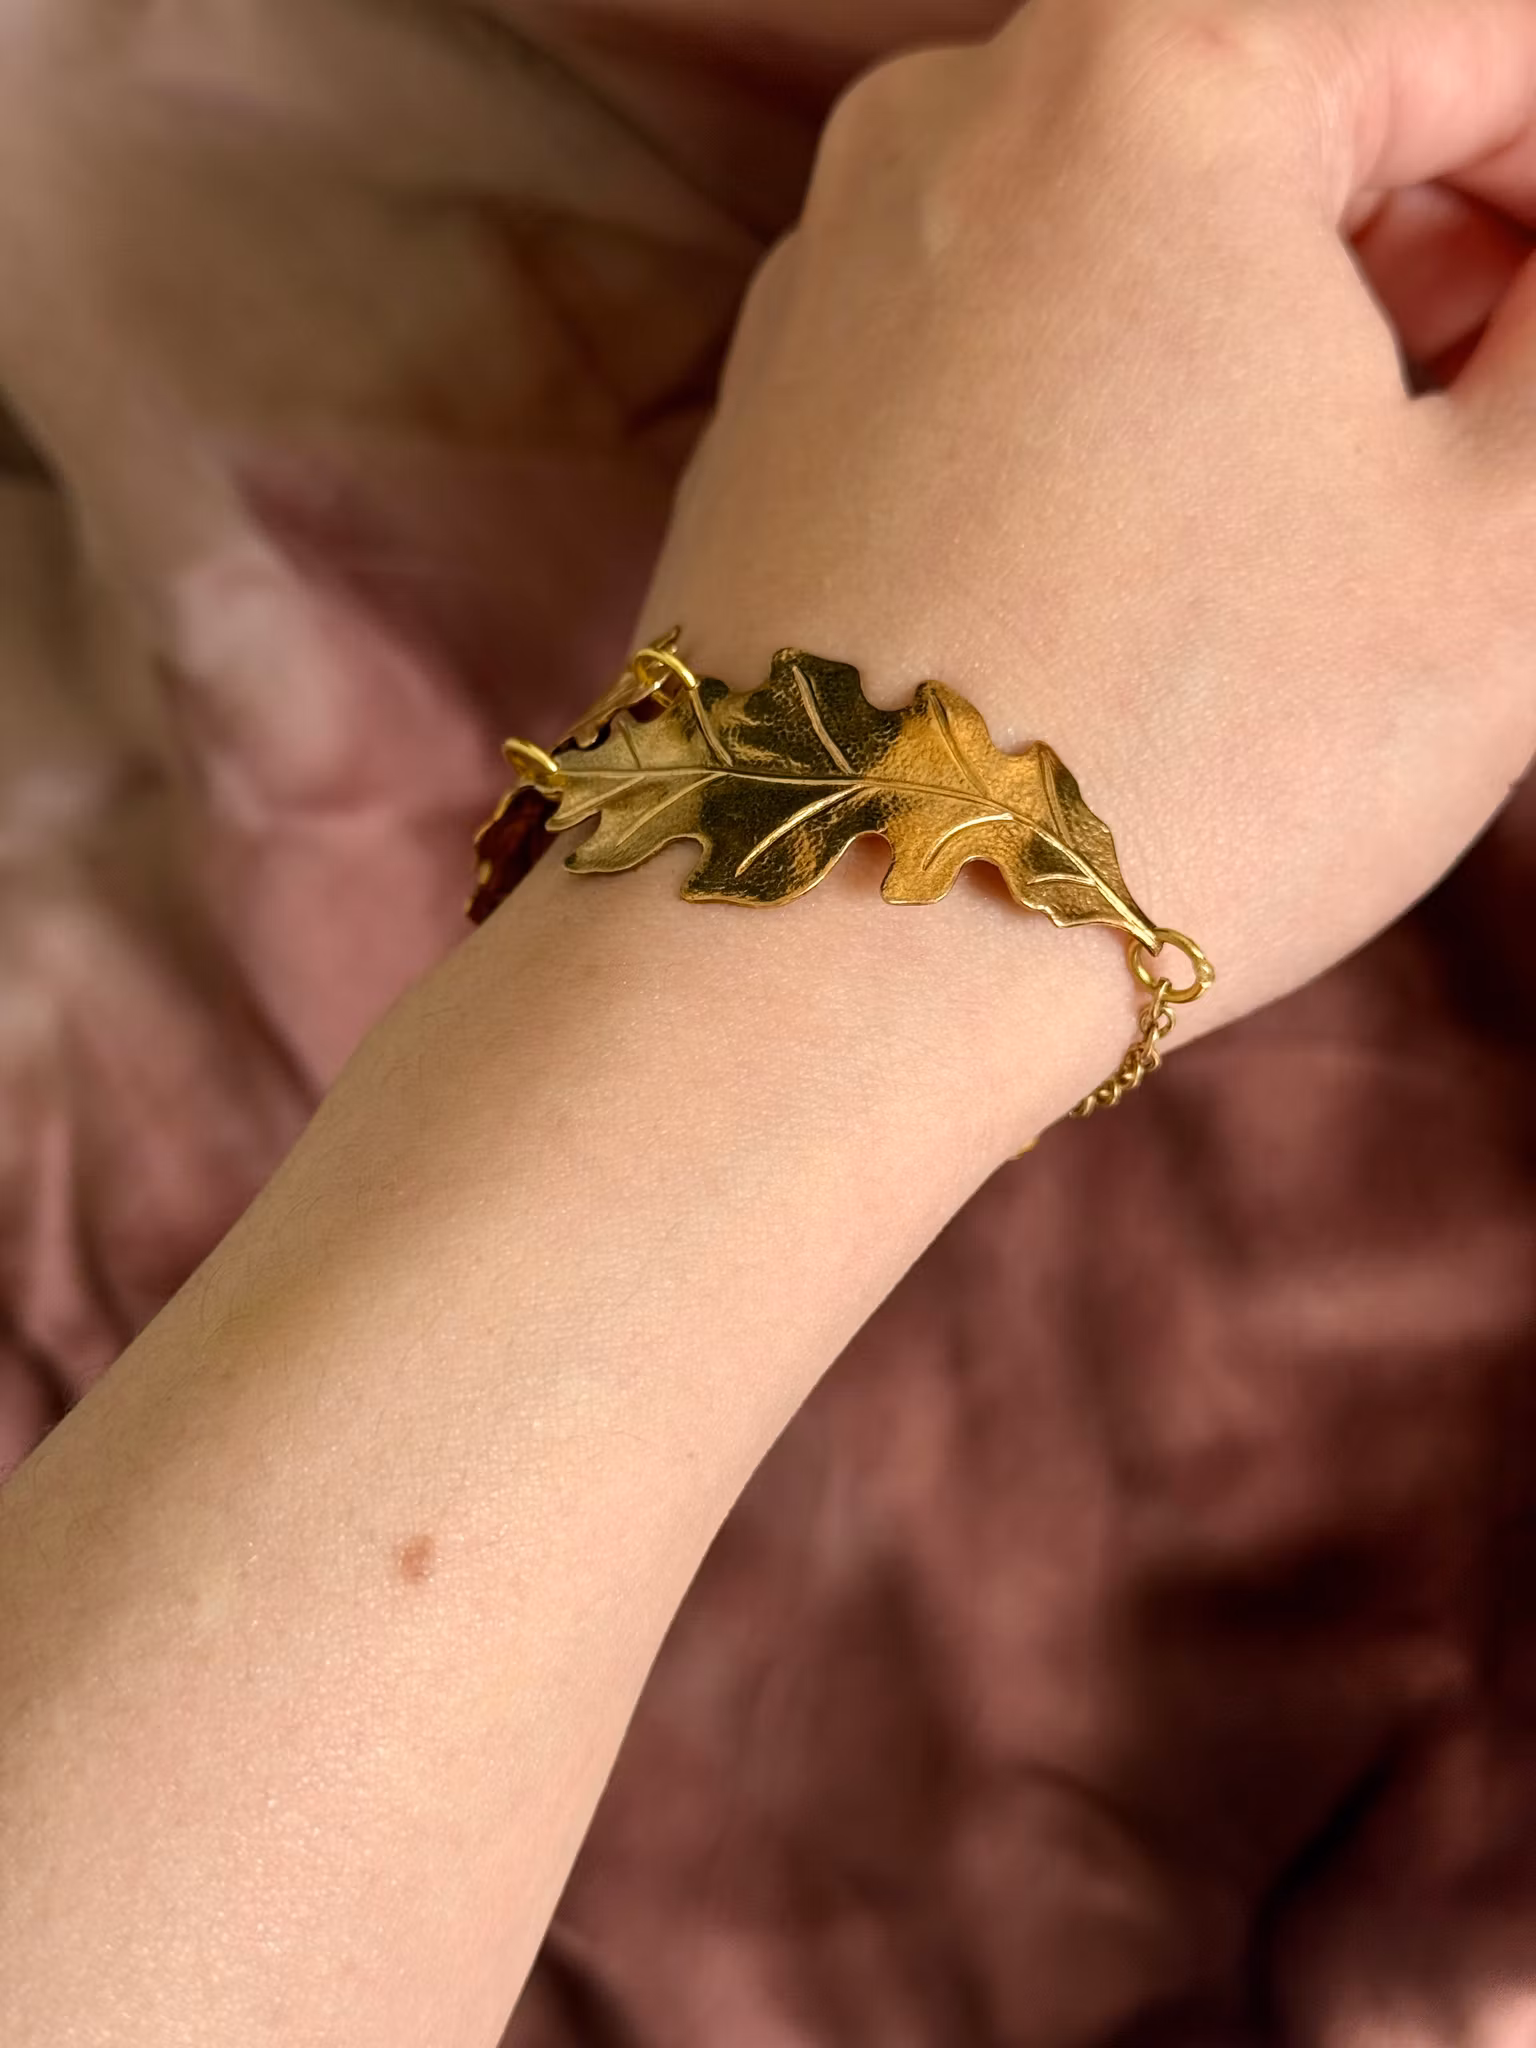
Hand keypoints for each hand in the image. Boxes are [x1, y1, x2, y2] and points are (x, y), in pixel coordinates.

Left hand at [643, 0, 1535, 1102]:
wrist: (822, 968)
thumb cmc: (1179, 760)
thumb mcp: (1503, 548)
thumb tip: (1531, 287)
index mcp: (1148, 79)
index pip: (1468, 41)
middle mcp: (944, 127)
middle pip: (1283, 122)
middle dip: (1431, 262)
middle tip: (1493, 439)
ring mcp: (828, 273)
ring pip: (1132, 243)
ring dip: (1276, 345)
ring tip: (1338, 525)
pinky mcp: (770, 416)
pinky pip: (1001, 350)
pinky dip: (1117, 411)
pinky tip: (1163, 567)